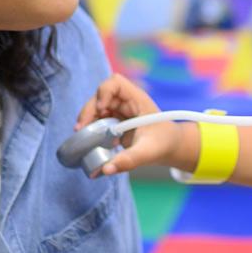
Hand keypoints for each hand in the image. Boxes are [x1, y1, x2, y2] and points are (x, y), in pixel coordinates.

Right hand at [75, 74, 191, 175]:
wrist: (170, 147)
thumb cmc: (164, 144)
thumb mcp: (148, 152)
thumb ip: (128, 160)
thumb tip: (105, 169)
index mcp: (137, 100)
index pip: (116, 83)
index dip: (104, 92)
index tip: (101, 109)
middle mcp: (126, 102)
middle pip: (100, 96)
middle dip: (89, 110)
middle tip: (80, 128)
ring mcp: (119, 111)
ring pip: (96, 108)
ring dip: (87, 119)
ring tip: (81, 134)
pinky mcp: (115, 122)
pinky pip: (98, 120)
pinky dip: (91, 128)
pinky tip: (90, 141)